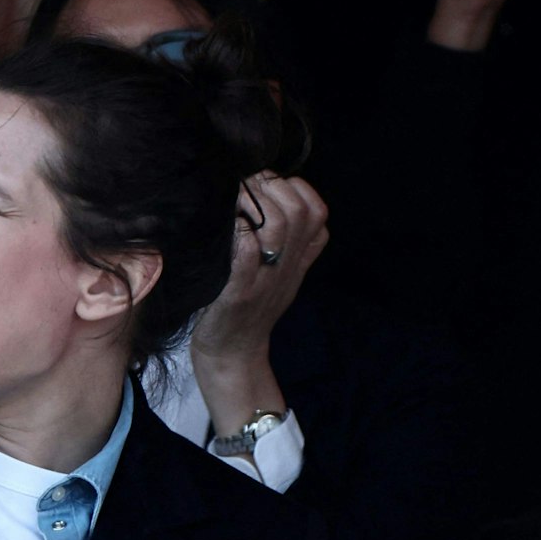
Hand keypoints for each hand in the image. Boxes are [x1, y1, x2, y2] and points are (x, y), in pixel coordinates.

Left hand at [193, 174, 327, 445]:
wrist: (232, 353)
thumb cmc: (248, 305)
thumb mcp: (279, 271)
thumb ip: (285, 236)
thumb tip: (264, 187)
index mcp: (300, 257)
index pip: (316, 209)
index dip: (290, 187)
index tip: (261, 186)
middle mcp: (288, 265)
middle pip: (297, 209)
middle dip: (267, 186)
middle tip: (238, 187)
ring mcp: (265, 278)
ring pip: (277, 224)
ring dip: (250, 203)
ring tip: (228, 202)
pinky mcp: (238, 292)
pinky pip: (245, 252)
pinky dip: (237, 232)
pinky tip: (224, 226)